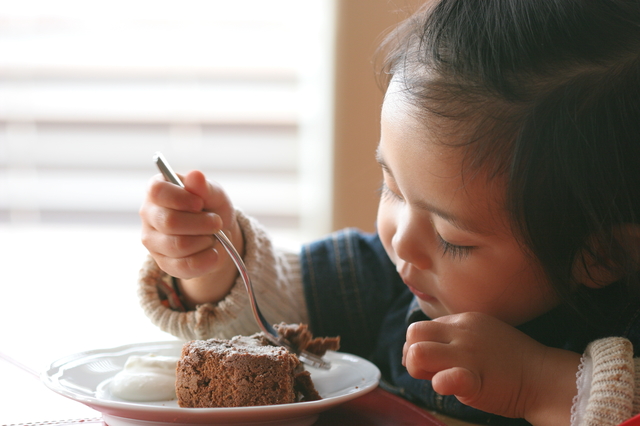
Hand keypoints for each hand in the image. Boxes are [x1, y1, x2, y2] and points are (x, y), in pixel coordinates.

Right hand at [140, 170, 243, 306]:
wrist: (218, 234)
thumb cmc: (211, 207)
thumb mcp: (214, 193)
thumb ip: (204, 187)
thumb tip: (195, 175)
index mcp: (157, 190)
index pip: (157, 191)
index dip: (182, 199)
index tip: (200, 204)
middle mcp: (149, 215)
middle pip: (170, 222)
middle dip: (201, 224)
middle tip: (217, 222)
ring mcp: (153, 241)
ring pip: (178, 246)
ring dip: (205, 241)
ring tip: (213, 236)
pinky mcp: (163, 263)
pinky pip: (184, 266)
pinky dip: (206, 260)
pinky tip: (214, 252)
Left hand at [403, 312, 579, 424]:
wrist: (544, 378)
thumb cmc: (509, 362)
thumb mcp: (479, 337)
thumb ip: (451, 338)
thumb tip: (414, 353)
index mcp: (462, 320)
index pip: (421, 328)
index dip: (420, 348)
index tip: (434, 364)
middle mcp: (462, 332)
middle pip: (413, 333)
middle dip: (412, 355)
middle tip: (429, 372)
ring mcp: (467, 354)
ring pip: (417, 352)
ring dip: (419, 370)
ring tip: (438, 380)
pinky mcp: (475, 380)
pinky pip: (447, 378)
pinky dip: (441, 383)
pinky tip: (448, 386)